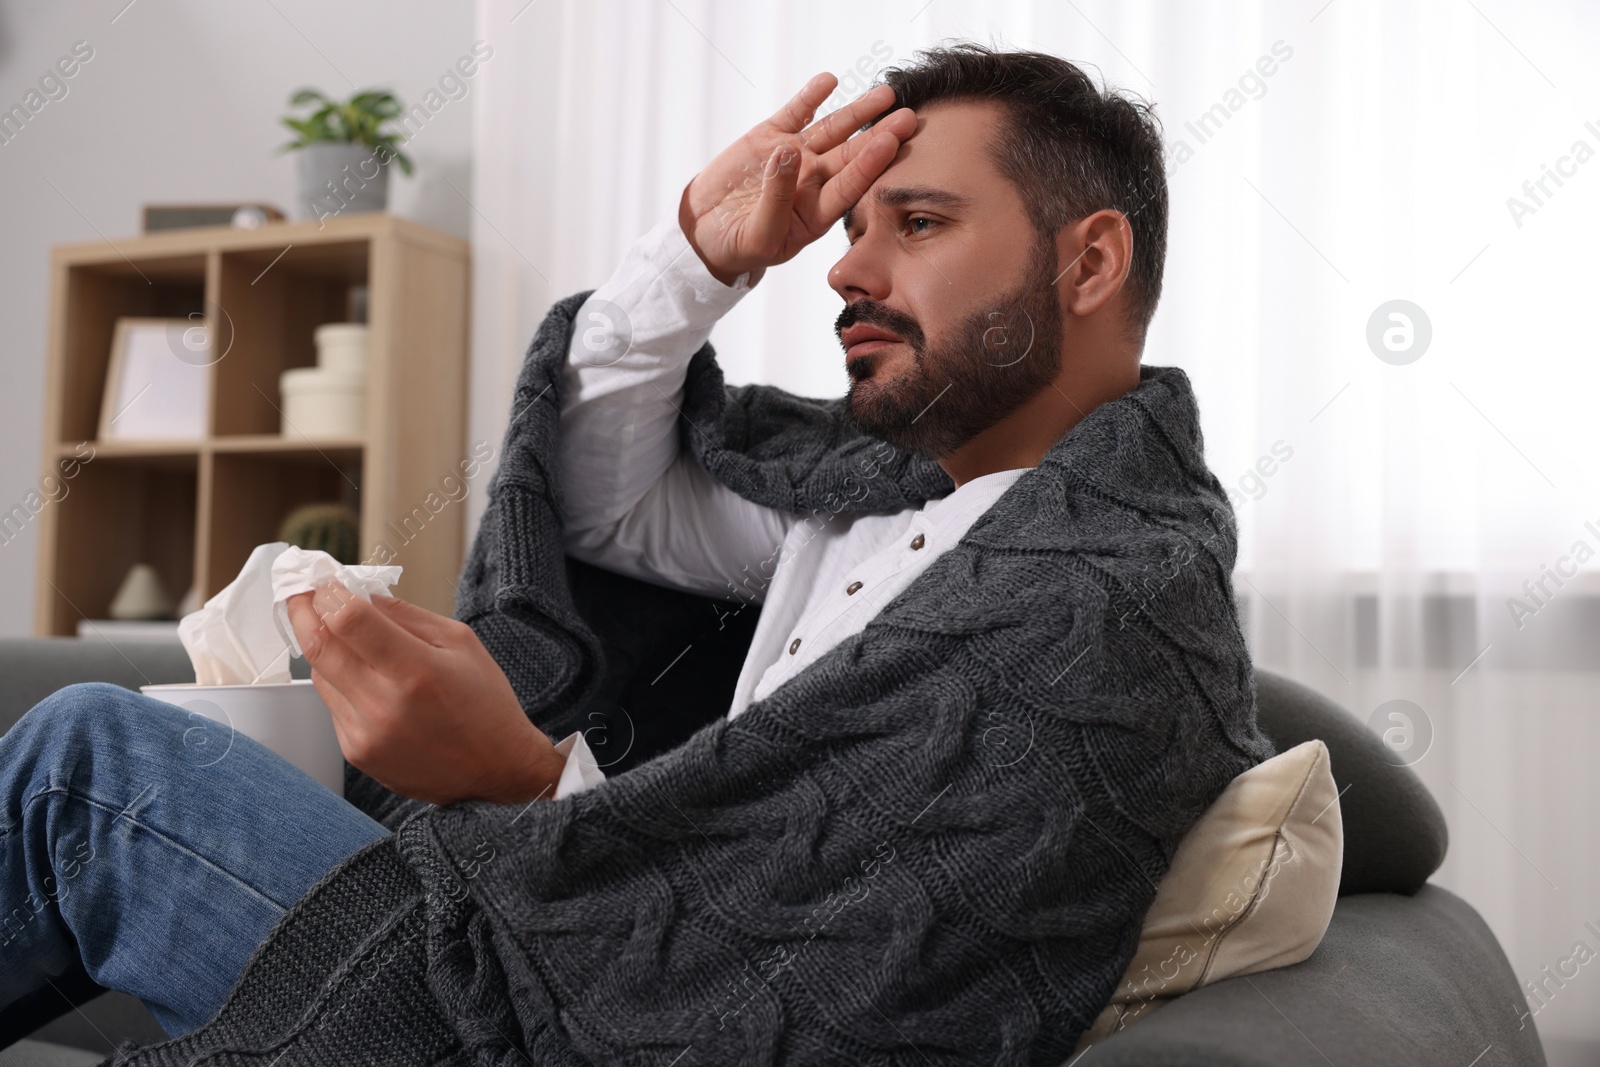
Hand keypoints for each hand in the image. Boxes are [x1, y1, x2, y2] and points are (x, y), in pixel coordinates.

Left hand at [285, 582, 564, 806]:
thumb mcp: (461, 643)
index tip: (325, 581)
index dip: (328, 594)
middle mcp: (384, 704)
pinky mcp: (357, 753)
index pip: (349, 621)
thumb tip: (360, 594)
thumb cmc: (486, 704)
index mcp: (417, 670)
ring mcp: (366, 732)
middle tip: (303, 594)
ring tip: (348, 640)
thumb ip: (407, 616)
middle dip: (303, 611)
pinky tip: (372, 685)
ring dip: (326, 649)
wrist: (496, 772)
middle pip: (319, 646)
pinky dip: (342, 684)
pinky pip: (333, 705)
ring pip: (320, 675)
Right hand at [679, 73, 916, 285]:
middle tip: (909, 117)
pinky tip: (830, 81)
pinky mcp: (770, 136)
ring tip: (885, 93)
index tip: (892, 143)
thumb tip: (787, 152)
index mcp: (817, 211)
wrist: (704, 231)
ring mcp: (794, 156)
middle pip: (852, 154)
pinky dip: (811, 97)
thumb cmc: (737, 245)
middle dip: (880, 135)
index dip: (871, 164)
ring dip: (858, 111)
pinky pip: (796, 112)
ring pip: (832, 129)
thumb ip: (776, 197)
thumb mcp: (759, 234)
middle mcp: (813, 180)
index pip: (851, 184)